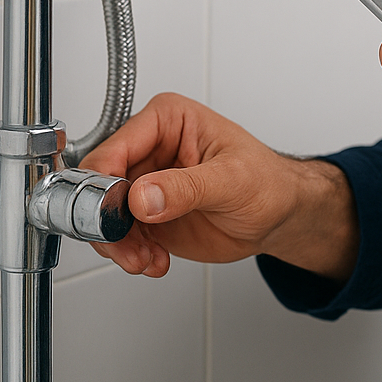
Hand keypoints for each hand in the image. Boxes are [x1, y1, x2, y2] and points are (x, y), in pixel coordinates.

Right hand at [78, 92, 356, 279]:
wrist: (281, 216)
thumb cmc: (267, 182)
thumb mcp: (231, 181)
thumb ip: (185, 188)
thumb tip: (143, 196)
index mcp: (167, 120)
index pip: (115, 147)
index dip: (105, 184)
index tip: (114, 215)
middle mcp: (150, 148)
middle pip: (100, 185)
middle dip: (109, 223)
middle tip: (129, 247)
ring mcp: (146, 183)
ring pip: (103, 216)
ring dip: (120, 245)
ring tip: (147, 259)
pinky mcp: (147, 214)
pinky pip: (120, 237)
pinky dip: (131, 255)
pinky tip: (156, 261)